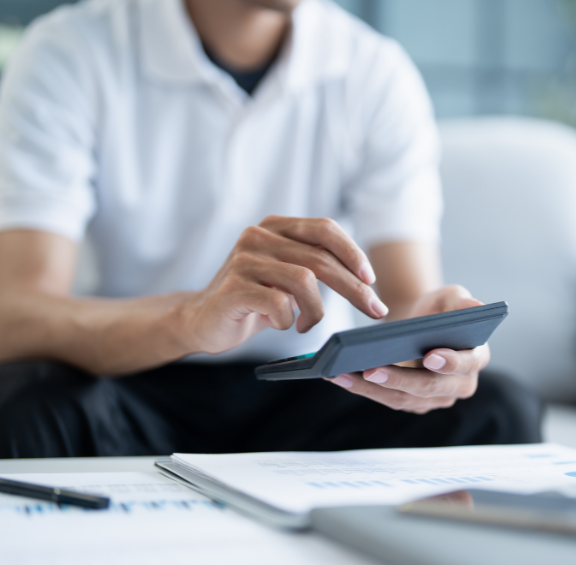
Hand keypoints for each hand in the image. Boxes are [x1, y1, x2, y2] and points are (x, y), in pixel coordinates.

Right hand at [179, 216, 387, 353]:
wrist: (201, 321)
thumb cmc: (253, 300)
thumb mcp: (287, 277)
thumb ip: (316, 266)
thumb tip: (364, 280)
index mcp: (275, 227)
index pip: (324, 229)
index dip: (352, 253)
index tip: (371, 280)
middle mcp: (258, 236)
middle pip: (321, 258)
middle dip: (354, 288)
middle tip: (374, 310)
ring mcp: (243, 260)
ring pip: (304, 281)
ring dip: (316, 311)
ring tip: (306, 324)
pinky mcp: (233, 287)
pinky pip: (280, 304)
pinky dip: (288, 321)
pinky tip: (281, 324)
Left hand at [328, 285, 489, 413]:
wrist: (422, 324)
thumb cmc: (440, 309)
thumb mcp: (452, 297)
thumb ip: (463, 302)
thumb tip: (477, 307)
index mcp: (476, 358)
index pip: (466, 365)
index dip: (450, 362)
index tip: (430, 356)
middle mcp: (460, 385)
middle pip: (428, 387)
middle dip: (398, 380)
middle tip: (371, 370)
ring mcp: (435, 398)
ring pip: (403, 398)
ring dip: (371, 388)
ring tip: (342, 373)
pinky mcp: (412, 403)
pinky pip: (387, 399)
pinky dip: (363, 389)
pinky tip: (340, 376)